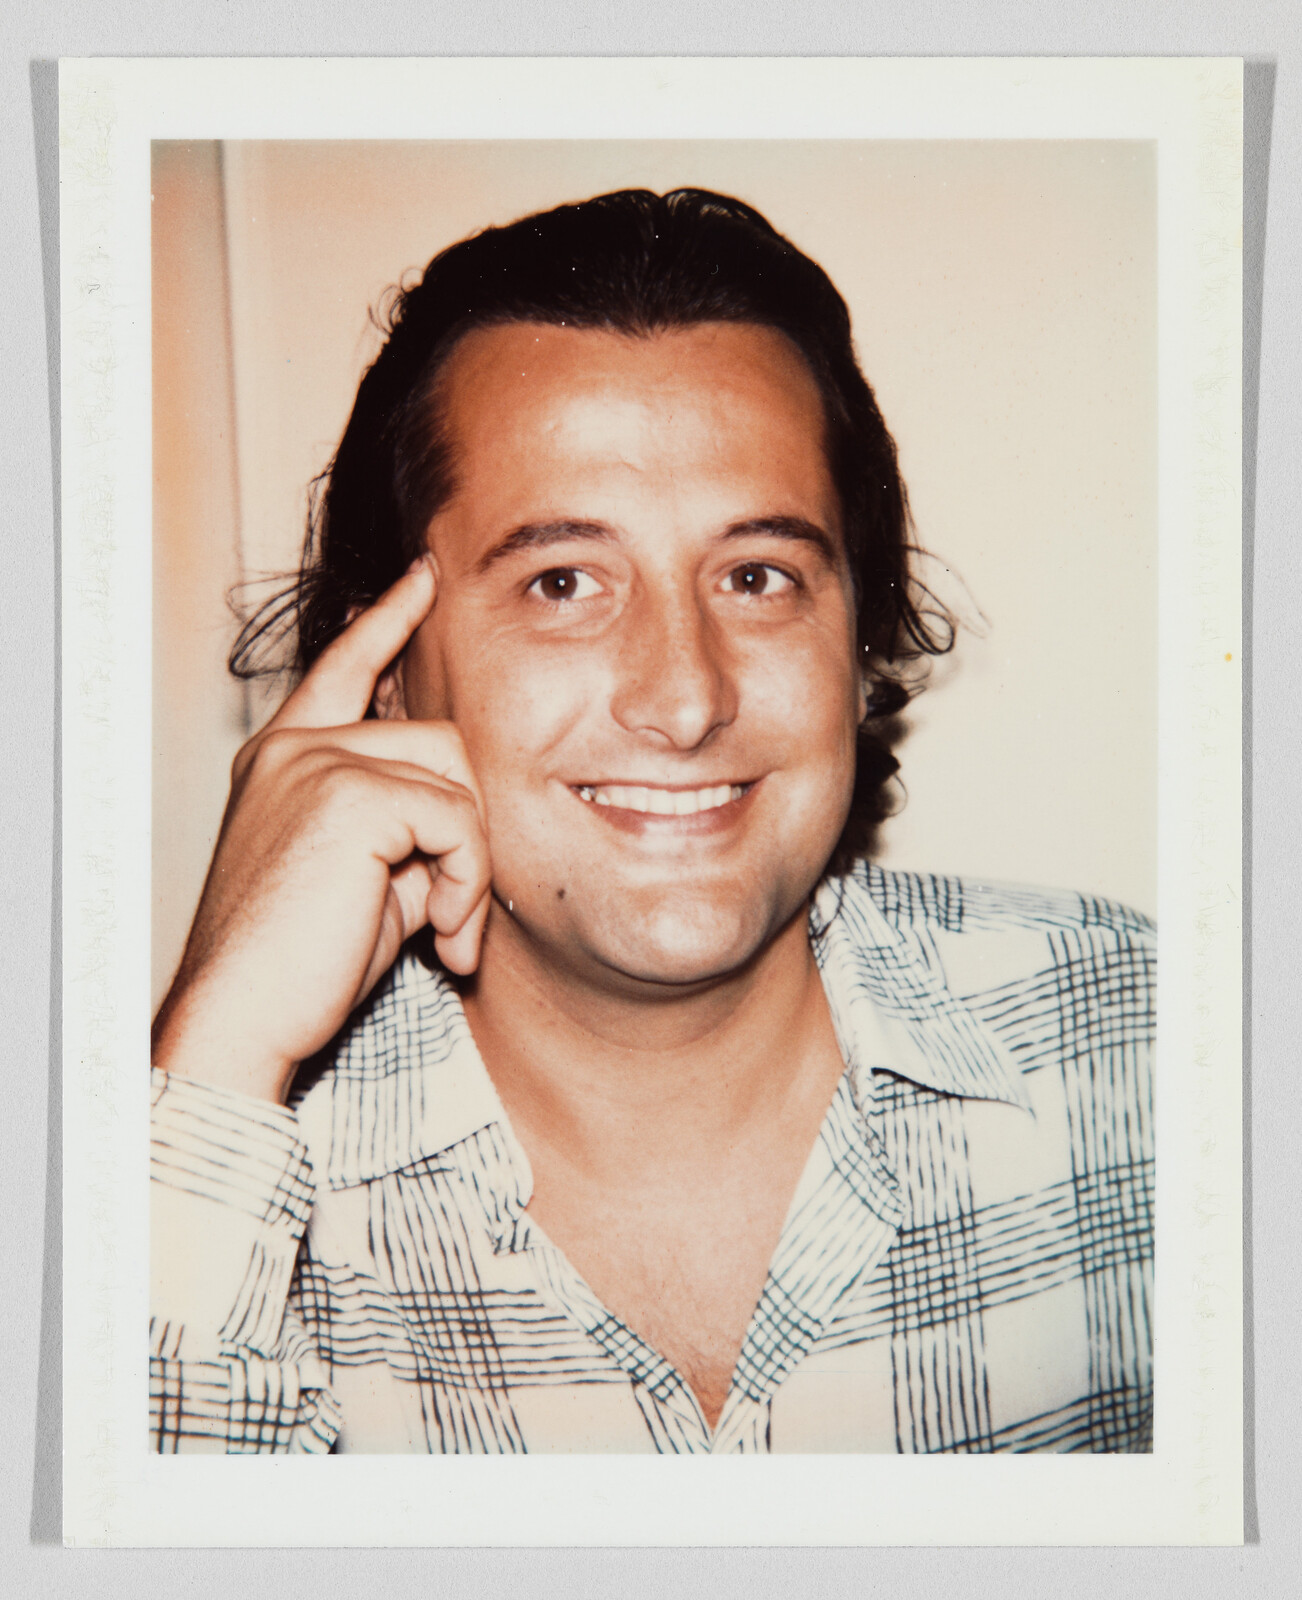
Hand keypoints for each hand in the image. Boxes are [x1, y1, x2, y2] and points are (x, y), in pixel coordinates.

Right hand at [151, 557, 490, 1104]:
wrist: (244, 1016)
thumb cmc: (300, 965)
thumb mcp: (363, 880)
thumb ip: (408, 828)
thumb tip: (467, 816)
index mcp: (286, 759)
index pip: (343, 669)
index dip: (387, 623)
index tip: (422, 577)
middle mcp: (296, 747)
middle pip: (443, 741)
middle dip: (468, 833)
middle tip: (456, 918)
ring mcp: (317, 762)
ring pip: (458, 781)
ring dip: (471, 867)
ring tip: (446, 935)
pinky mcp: (349, 793)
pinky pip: (457, 820)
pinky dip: (468, 883)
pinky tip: (441, 939)